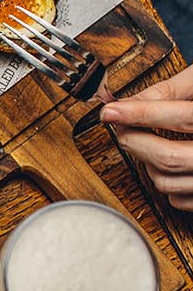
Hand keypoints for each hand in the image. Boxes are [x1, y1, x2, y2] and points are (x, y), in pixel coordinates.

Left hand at [103, 65, 192, 210]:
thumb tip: (133, 99)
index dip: (140, 114)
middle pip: (168, 155)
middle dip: (134, 140)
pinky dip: (164, 182)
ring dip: (145, 162)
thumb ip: (174, 90)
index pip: (180, 118)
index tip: (111, 111)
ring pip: (168, 181)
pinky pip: (179, 200)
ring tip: (142, 143)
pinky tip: (165, 165)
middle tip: (119, 126)